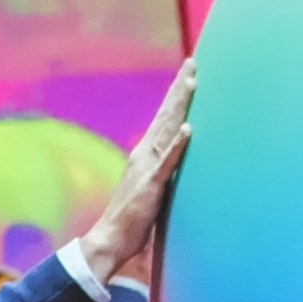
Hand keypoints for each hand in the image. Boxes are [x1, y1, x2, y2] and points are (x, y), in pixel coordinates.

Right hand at [67, 55, 197, 284]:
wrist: (110, 238)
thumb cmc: (131, 218)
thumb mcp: (150, 188)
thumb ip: (160, 172)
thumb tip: (173, 162)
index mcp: (145, 155)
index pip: (164, 120)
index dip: (176, 97)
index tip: (188, 74)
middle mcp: (144, 154)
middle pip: (166, 115)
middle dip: (180, 89)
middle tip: (193, 64)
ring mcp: (147, 167)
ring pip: (166, 130)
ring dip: (179, 106)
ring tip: (191, 83)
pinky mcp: (151, 184)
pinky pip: (167, 162)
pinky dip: (177, 145)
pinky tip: (188, 130)